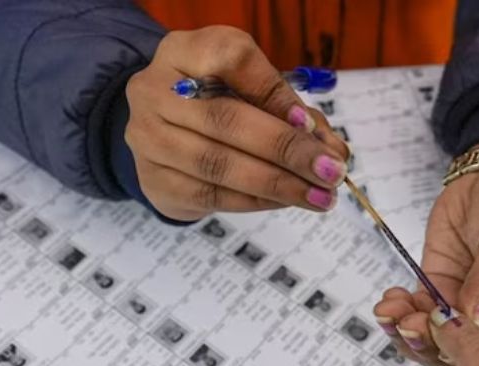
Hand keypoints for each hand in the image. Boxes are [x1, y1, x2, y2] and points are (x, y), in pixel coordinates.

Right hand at [124, 27, 348, 220]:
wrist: (163, 133)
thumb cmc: (217, 102)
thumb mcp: (248, 87)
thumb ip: (288, 108)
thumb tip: (330, 149)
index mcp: (182, 52)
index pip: (233, 59)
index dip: (275, 94)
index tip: (312, 125)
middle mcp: (154, 91)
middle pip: (226, 119)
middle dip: (287, 149)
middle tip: (331, 171)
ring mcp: (147, 139)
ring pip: (219, 165)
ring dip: (278, 184)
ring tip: (319, 196)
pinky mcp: (154, 181)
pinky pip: (212, 196)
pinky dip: (256, 201)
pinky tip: (286, 201)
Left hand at [374, 161, 478, 365]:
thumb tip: (477, 326)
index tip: (452, 346)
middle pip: (468, 363)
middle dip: (434, 349)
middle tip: (410, 326)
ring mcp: (470, 313)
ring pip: (437, 345)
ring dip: (409, 334)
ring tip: (393, 311)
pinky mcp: (442, 295)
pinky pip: (419, 318)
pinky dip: (400, 315)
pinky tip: (390, 300)